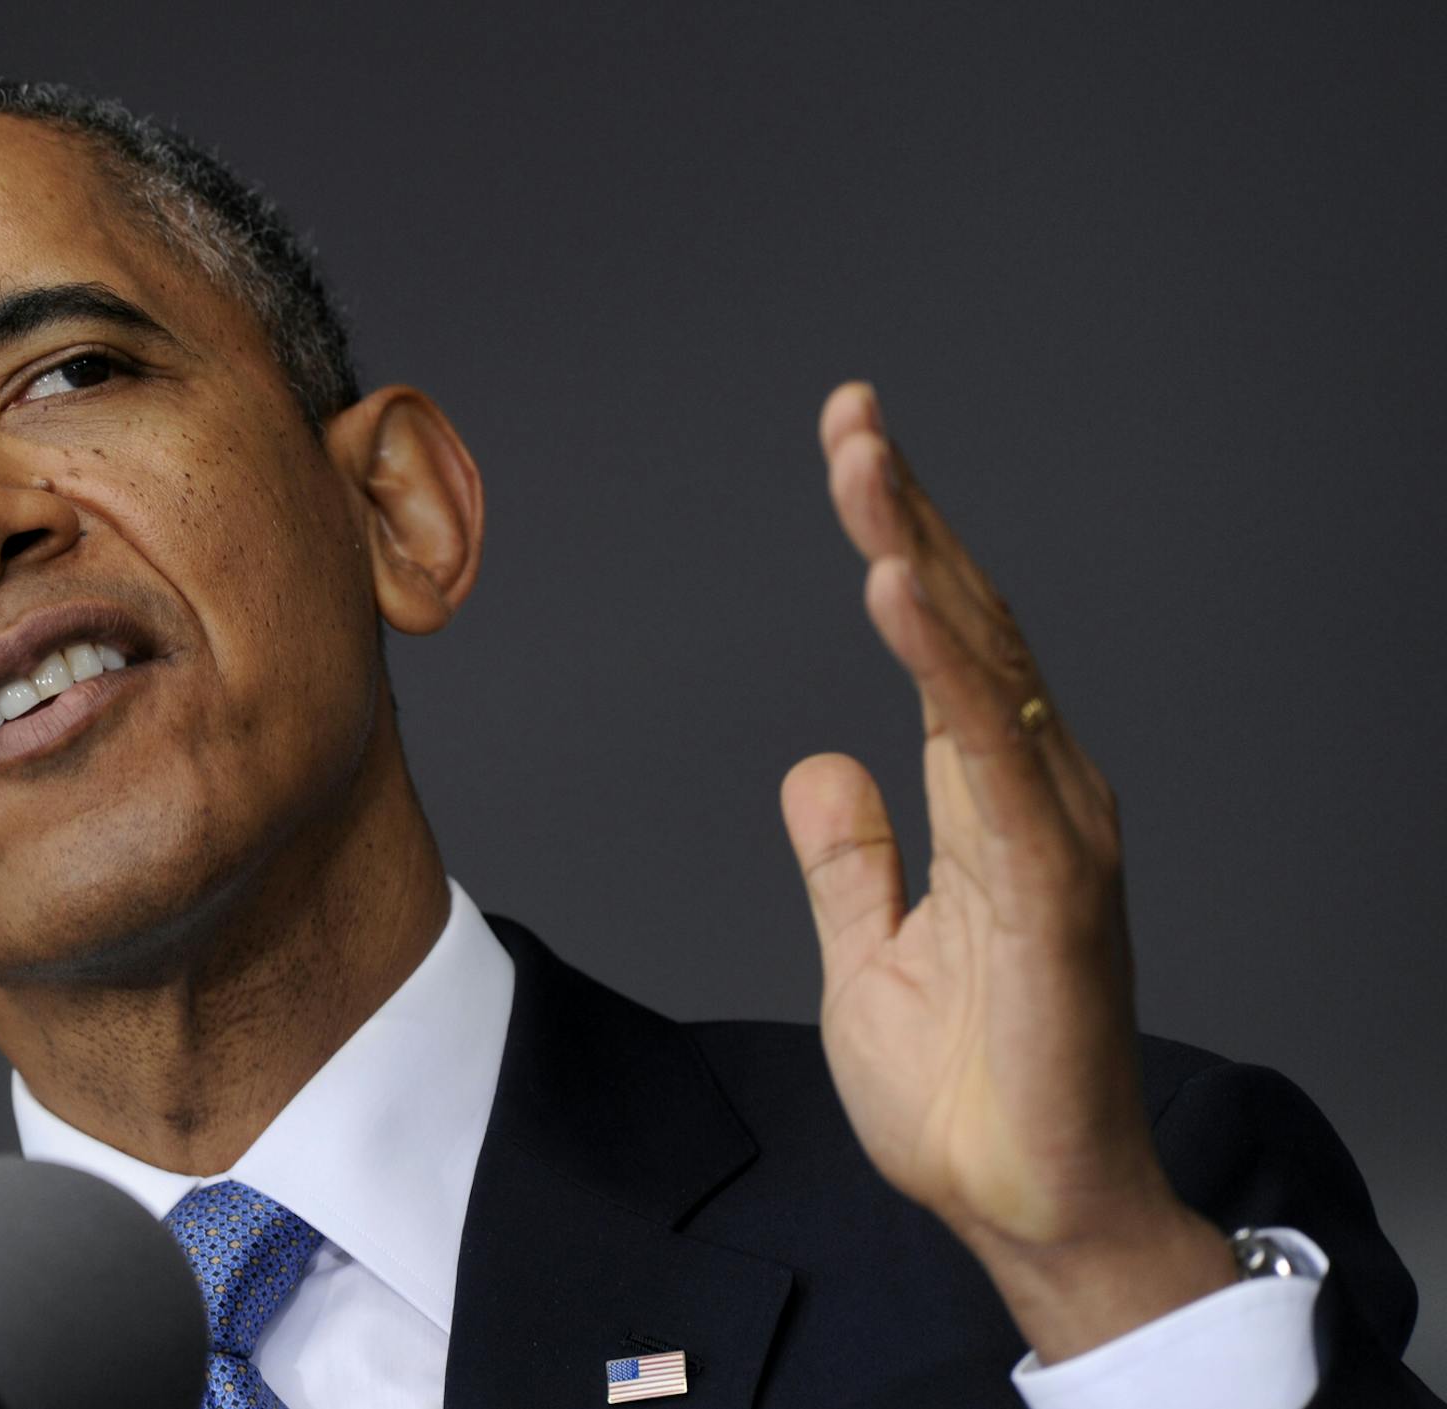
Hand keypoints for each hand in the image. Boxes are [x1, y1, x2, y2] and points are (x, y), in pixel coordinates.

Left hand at [781, 383, 1234, 1361]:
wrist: (1027, 1209)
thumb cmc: (972, 1094)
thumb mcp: (873, 954)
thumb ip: (853, 856)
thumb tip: (818, 767)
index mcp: (988, 805)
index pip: (943, 646)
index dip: (901, 546)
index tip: (854, 456)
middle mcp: (1033, 796)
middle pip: (967, 625)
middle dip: (907, 513)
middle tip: (851, 415)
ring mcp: (1051, 835)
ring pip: (985, 663)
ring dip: (921, 554)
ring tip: (864, 462)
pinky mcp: (1053, 888)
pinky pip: (990, 754)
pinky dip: (942, 665)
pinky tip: (894, 588)